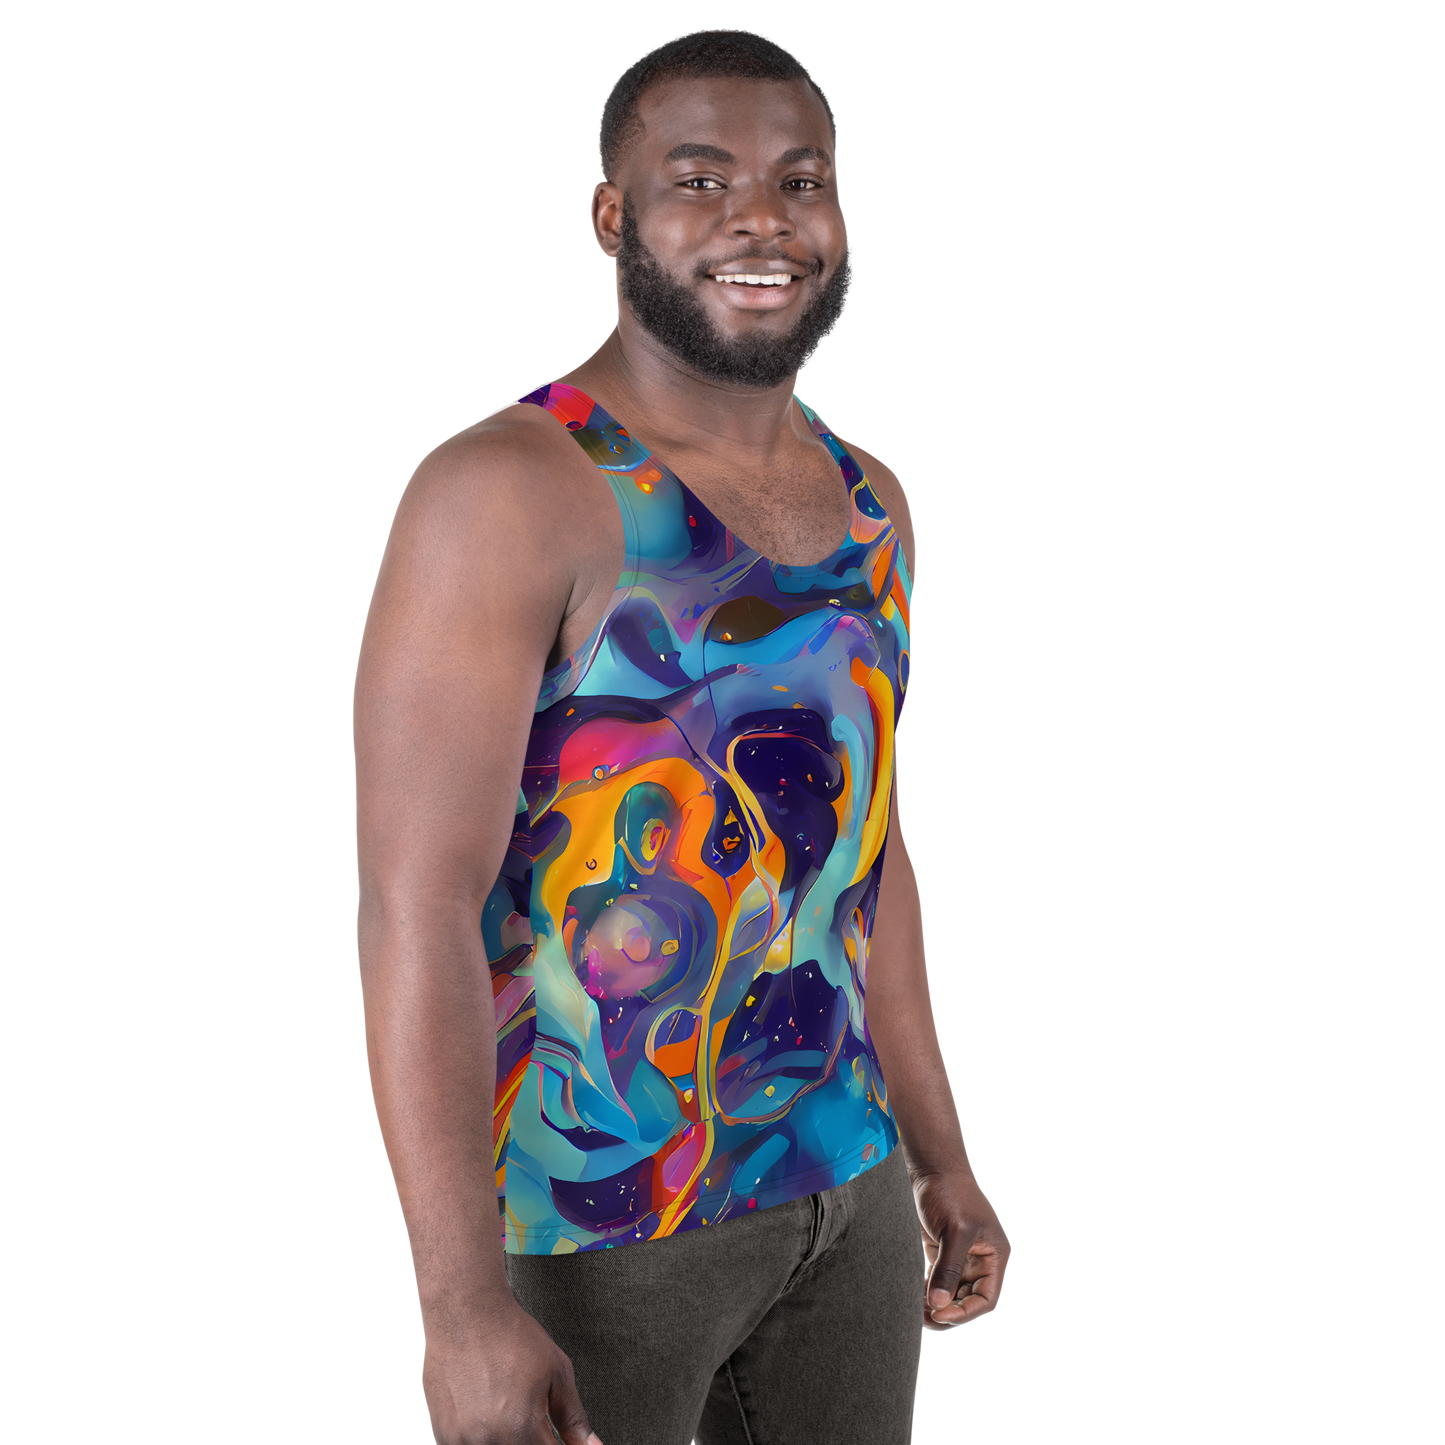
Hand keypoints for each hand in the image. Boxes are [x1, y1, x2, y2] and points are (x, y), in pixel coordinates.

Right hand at [420, 1298, 604, 1444]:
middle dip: (532, 1442)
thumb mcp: (556, 1373)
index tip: (553, 1435)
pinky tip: (484, 1411)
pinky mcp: (441, 1434)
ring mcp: (460, 1441)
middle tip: (531, 1414)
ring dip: (506, 1440)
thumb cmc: (512, 1337)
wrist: (466, 1313)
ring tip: (506, 1406)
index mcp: (522, 1430)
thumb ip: (574, 1419)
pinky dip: (480, 1438)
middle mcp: (489, 1441)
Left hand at [910, 1165, 1012, 1333]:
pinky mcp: (942, 1250)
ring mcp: (961, 1255)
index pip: (987, 1299)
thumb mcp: (955, 1231)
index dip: (966, 1313)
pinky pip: (938, 1280)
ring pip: (952, 1293)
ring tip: (915, 1313)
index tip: (941, 1314)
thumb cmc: (951, 1192)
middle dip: (949, 1312)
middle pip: (969, 1300)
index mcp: (994, 1256)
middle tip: (924, 1319)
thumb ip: (948, 1268)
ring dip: (936, 1305)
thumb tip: (939, 1304)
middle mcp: (981, 1259)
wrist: (932, 1164)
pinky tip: (912, 1298)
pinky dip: (927, 1291)